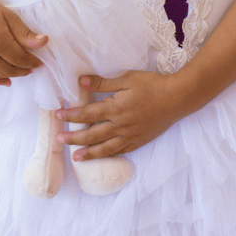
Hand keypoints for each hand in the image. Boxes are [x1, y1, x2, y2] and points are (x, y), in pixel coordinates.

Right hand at [0, 0, 47, 84]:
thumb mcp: (9, 17)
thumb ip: (25, 34)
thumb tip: (44, 42)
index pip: (19, 59)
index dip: (31, 62)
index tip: (39, 63)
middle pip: (9, 70)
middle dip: (22, 70)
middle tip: (30, 68)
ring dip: (10, 75)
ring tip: (19, 72)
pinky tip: (5, 80)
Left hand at [56, 70, 188, 159]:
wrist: (178, 98)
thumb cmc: (153, 85)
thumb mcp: (127, 78)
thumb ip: (103, 82)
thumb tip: (80, 82)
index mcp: (115, 108)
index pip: (87, 114)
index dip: (71, 115)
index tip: (58, 115)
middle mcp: (120, 125)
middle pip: (92, 135)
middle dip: (74, 138)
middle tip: (59, 139)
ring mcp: (130, 135)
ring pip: (105, 148)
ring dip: (88, 153)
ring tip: (75, 157)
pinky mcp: (140, 140)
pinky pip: (121, 151)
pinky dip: (109, 155)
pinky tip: (102, 157)